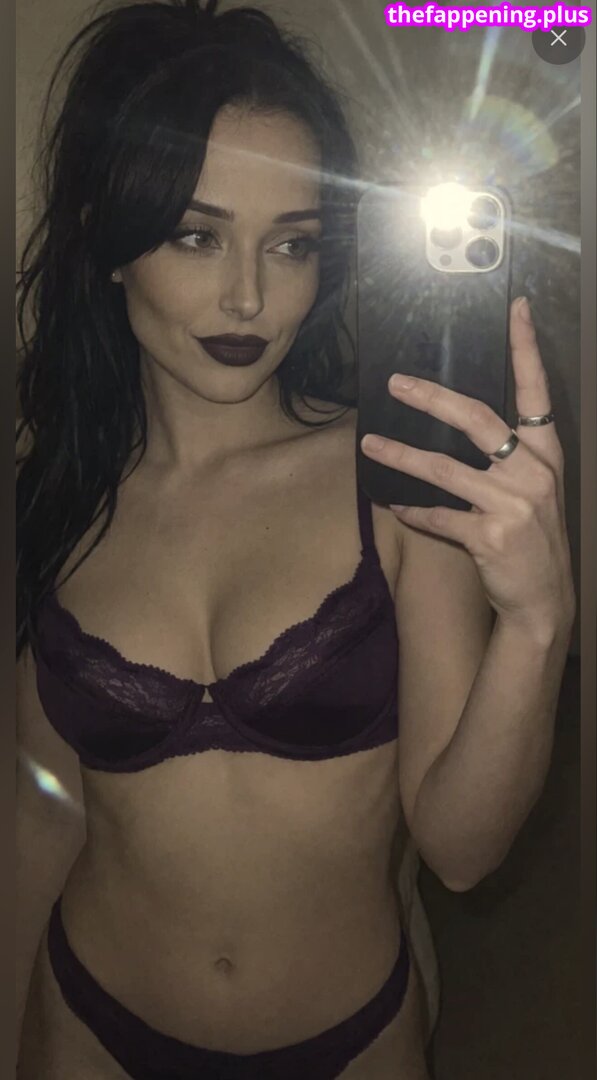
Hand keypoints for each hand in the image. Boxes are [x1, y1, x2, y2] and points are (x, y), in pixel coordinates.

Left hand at [361, 297, 575, 632]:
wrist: (546, 599)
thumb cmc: (534, 537)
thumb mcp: (533, 490)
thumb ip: (507, 457)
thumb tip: (456, 422)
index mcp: (545, 452)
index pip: (536, 390)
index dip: (526, 348)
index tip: (517, 307)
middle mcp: (532, 471)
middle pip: (476, 418)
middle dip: (431, 396)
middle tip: (395, 382)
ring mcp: (513, 504)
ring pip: (444, 468)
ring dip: (401, 455)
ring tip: (370, 443)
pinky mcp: (490, 536)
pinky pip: (438, 516)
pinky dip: (412, 511)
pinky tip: (393, 506)